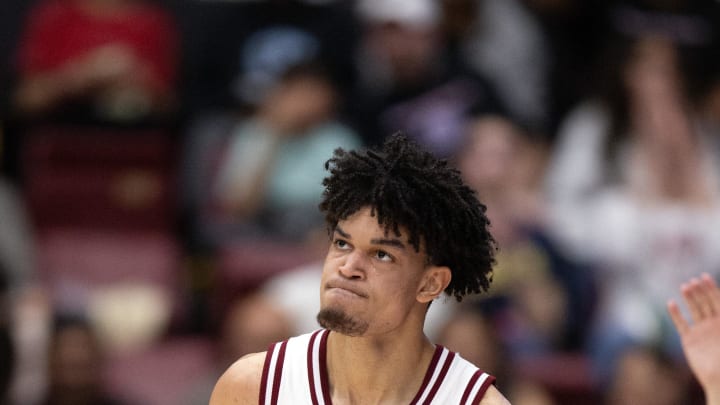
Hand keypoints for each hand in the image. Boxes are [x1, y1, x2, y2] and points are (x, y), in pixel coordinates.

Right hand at [667, 274, 719, 403]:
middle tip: (693, 281)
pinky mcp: (689, 340)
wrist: (719, 379)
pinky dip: (676, 314)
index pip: (718, 301)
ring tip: (684, 286)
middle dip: (700, 291)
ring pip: (694, 310)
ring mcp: (700, 331)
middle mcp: (712, 324)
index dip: (712, 288)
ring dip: (689, 298)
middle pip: (705, 303)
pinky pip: (681, 324)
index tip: (705, 276)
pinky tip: (671, 303)